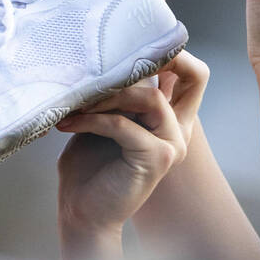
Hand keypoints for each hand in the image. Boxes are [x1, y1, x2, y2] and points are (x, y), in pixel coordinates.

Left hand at [56, 51, 208, 243]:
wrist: (82, 212)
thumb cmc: (87, 166)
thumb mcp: (100, 119)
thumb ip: (114, 94)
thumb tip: (104, 56)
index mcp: (168, 118)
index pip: (190, 74)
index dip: (171, 53)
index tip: (125, 46)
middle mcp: (178, 129)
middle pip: (181, 77)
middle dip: (138, 67)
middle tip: (93, 72)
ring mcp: (171, 144)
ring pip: (148, 99)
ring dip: (106, 96)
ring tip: (75, 105)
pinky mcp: (156, 158)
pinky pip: (124, 125)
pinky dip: (93, 121)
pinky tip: (69, 124)